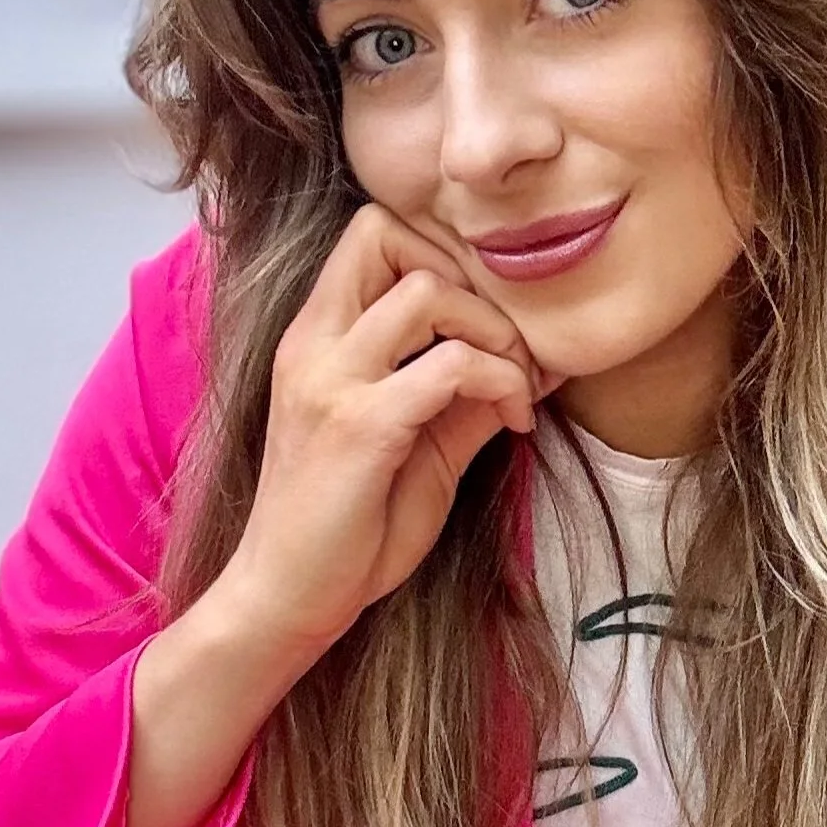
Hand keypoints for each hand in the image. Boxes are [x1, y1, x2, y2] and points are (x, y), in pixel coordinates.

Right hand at [215, 202, 554, 668]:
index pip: (371, 232)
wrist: (288, 595)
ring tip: (518, 384)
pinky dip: (503, 380)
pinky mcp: (362, 426)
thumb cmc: (347, 528)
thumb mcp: (418, 447)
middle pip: (386, 232)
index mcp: (315, 337)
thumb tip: (539, 358)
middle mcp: (313, 343)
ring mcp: (333, 380)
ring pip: (430, 291)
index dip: (440, 254)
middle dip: (466, 274)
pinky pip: (454, 366)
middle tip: (506, 341)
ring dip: (495, 330)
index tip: (485, 319)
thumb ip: (465, 396)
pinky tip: (517, 420)